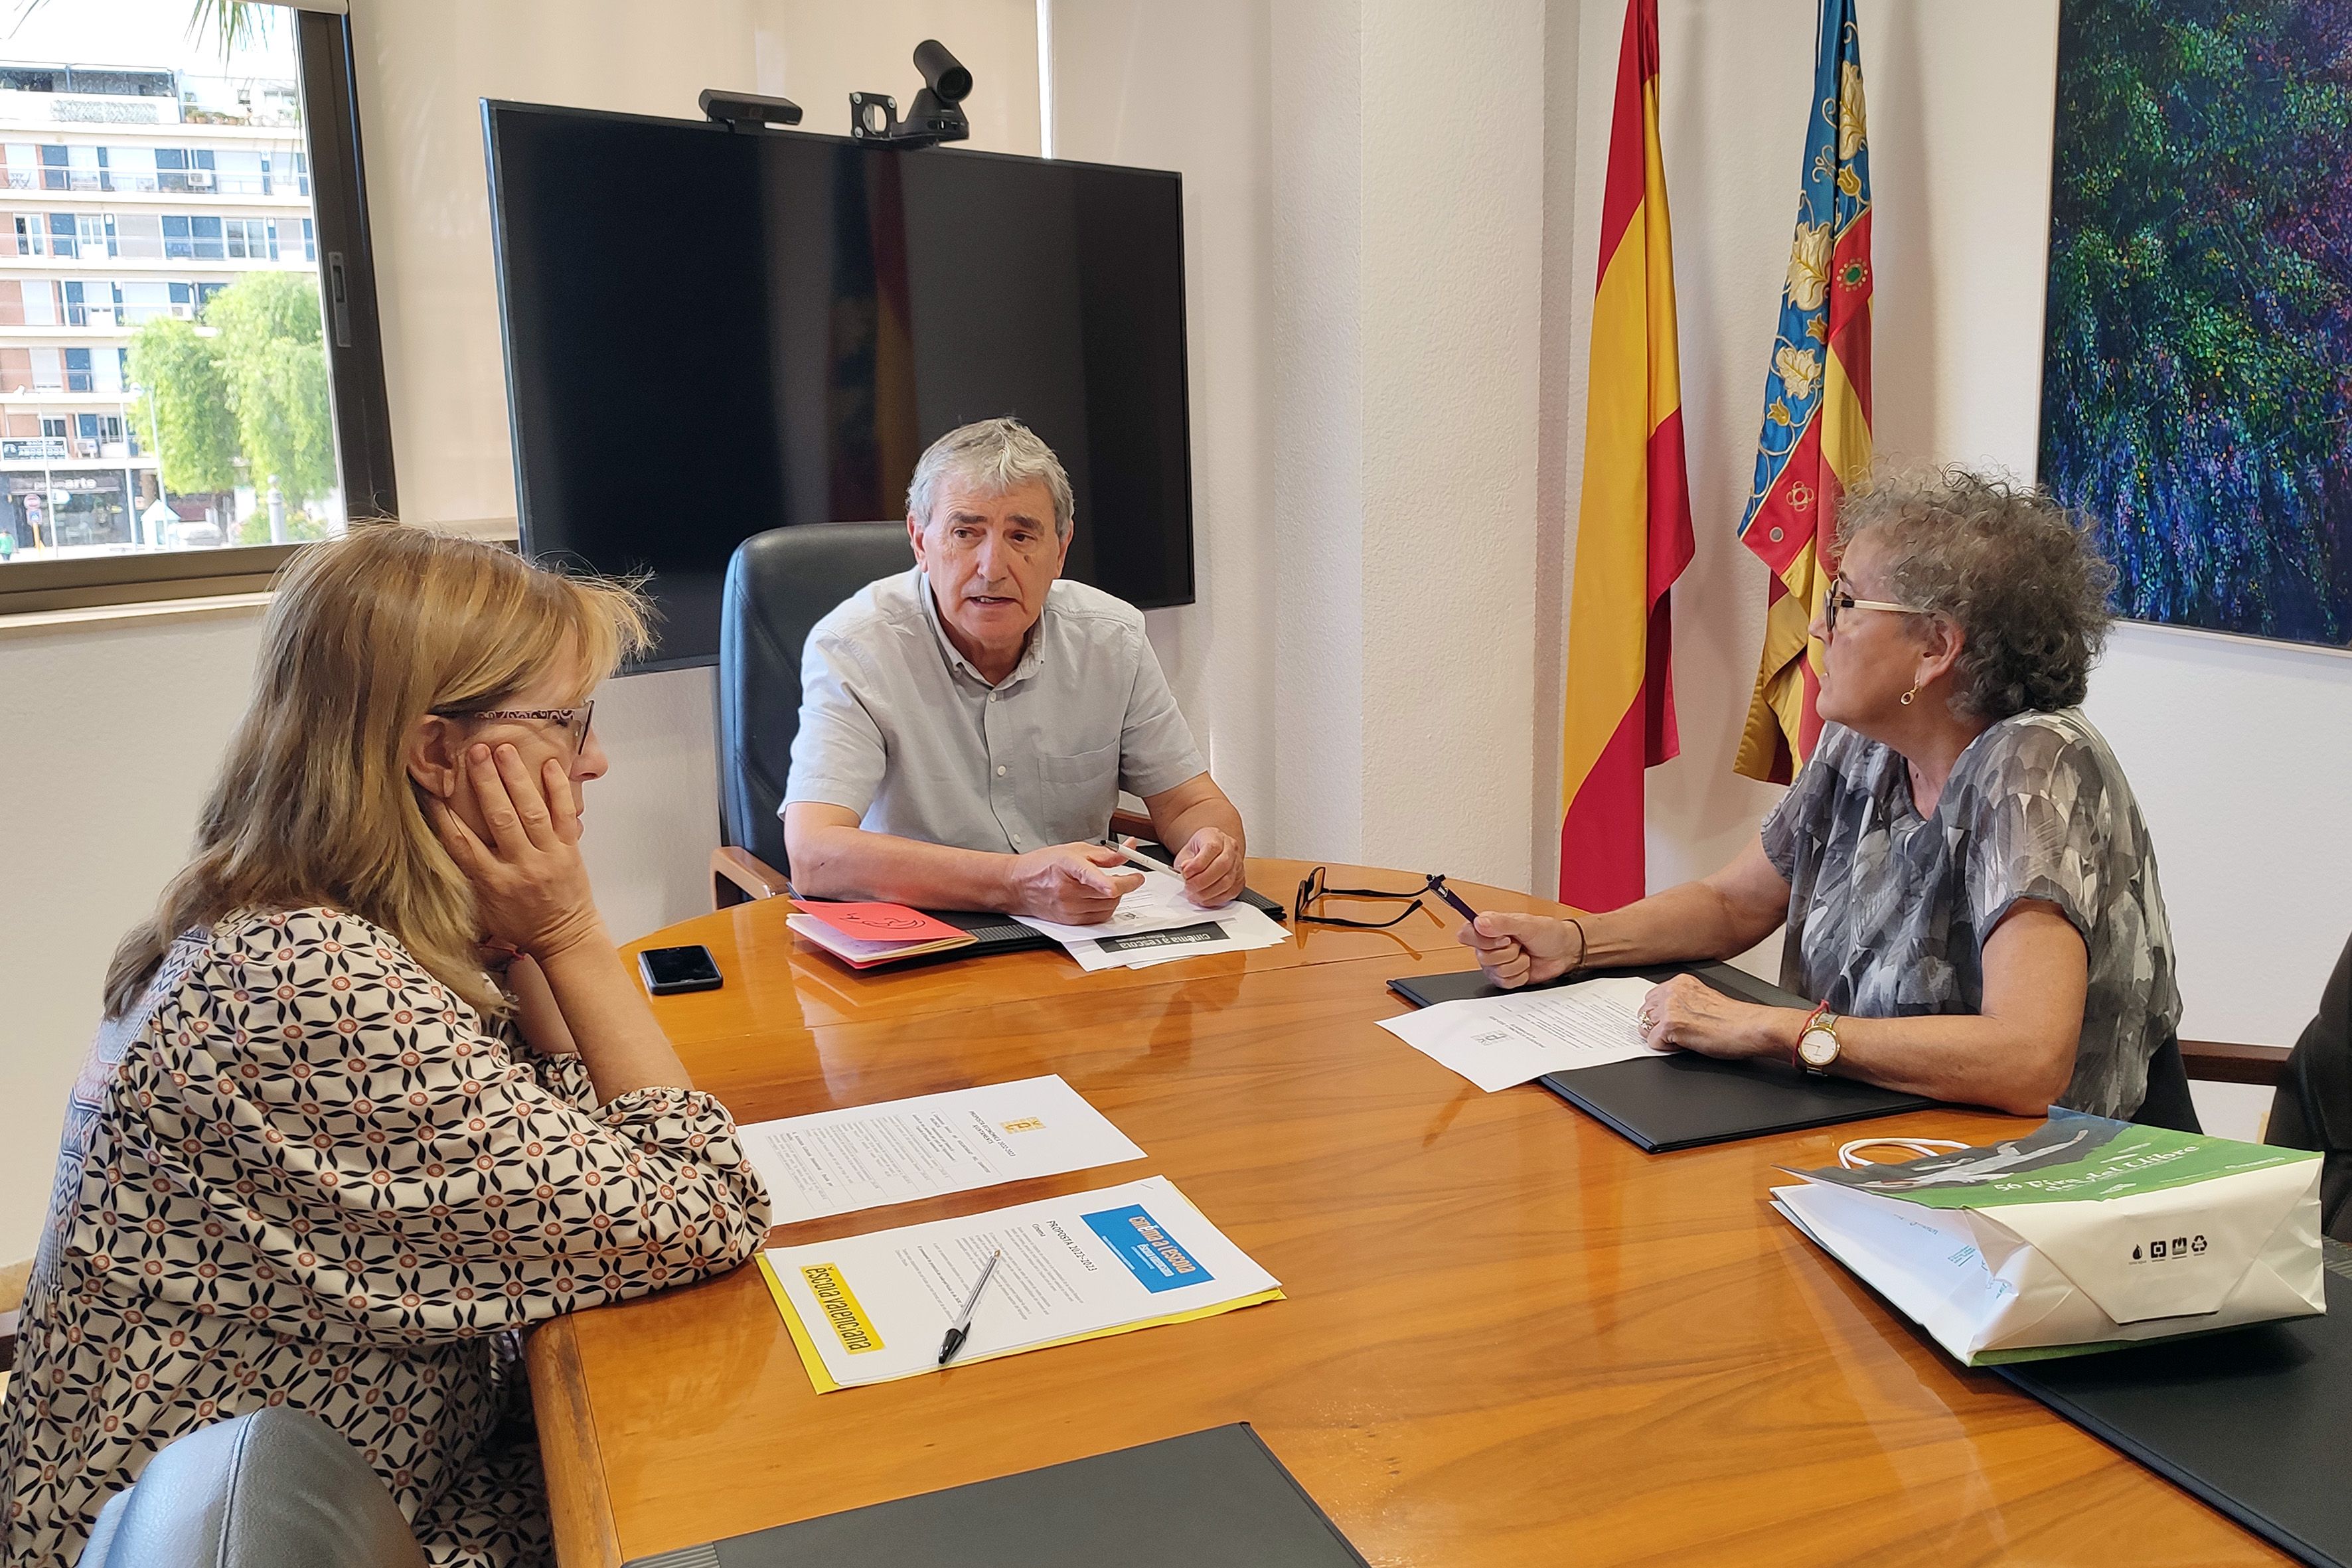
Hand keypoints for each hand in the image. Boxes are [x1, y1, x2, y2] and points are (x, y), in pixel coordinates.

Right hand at [427, 743, 604, 961]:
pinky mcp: (571, 850)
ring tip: (503, 749)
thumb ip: (468, 878)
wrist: (565, 938)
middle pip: (499, 818)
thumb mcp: (484, 911)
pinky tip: (549, 765)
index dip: (443, 815)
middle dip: (485, 783)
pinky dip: (558, 790)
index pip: (462, 843)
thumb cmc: (521, 924)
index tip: (431, 789)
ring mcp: (548, 855)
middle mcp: (520, 865)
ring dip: (517, 778)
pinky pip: (565, 816)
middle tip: (474, 752)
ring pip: (531, 812)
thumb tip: (445, 845)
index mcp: (493, 882)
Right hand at [1005, 843, 1145, 923]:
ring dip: (1116, 897)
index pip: (1089, 875)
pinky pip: (1100, 917)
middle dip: (1125, 884)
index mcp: (1067, 866)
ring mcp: (1068, 908)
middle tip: (1128, 876)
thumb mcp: (1075, 850)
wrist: (1019, 885)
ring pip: (1108, 907)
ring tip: (1111, 886)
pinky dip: (1107, 907)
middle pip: (1108, 893)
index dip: (1105, 882)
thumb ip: (1106, 853)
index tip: (1119, 884)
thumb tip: (1130, 849)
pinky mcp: (1070, 921)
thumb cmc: (1043, 865)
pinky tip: (1102, 898)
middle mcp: (1067, 890)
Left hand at [1171, 827, 1243, 905]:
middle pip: (1223, 865)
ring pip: (1228, 881)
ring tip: (1194, 895)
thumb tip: (1186, 870)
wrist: (1210, 852)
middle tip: (1188, 887)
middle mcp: (1231, 849)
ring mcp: (1238, 864)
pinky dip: (1215, 899)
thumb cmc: (1198, 850)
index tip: (1185, 873)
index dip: (1198, 864)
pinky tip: (1204, 899)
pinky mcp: (1240, 880)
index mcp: (1217, 837)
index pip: (1212, 848)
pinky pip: (1231, 893)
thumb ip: (1185, 861)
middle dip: (1202, 881)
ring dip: (1207, 892)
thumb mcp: (1187, 851)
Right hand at [1458, 912, 1582, 988]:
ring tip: (1525, 954)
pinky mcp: (1504, 978)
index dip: (1482, 940)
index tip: (1502, 937)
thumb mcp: (1526, 924)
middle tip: (1519, 944)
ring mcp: (1495, 963)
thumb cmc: (1548, 934)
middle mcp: (1488, 946)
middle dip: (1508, 952)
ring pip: (1496, 971)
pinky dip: (1520, 976)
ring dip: (1517, 964)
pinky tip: (1526, 967)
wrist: (1564, 952)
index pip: (1466, 934)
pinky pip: (1505, 983)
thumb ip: (1502, 922)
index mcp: (1488, 927)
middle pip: (1483, 957)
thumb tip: (1479, 922)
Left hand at [1636, 974, 1793, 1060]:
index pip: (1652, 998)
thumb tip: (1666, 1014)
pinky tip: (1686, 1045)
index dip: (1660, 1015)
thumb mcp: (1703, 1000)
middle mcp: (1673, 990)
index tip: (1672, 1023)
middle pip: (1644, 1012)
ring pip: (1645, 1027)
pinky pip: (1653, 1042)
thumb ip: (1682, 1002)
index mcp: (1681, 982)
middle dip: (1656, 1026)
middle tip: (1679, 1034)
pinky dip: (1666, 1048)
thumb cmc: (1735, 1019)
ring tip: (1685, 1039)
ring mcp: (1670, 1007)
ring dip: (1661, 1037)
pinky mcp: (1670, 1025)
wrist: (1751, 1027)